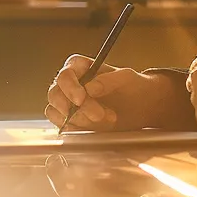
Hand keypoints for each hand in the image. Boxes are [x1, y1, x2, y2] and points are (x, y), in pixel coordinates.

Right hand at [44, 55, 187, 131]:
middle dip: (77, 109)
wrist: (140, 107)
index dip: (70, 87)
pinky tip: (95, 127)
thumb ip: (108, 79)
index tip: (81, 99)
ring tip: (106, 119)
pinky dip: (77, 129)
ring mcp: (66, 102)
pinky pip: (62, 126)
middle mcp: (69, 83)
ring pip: (56, 112)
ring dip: (80, 119)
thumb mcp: (126, 78)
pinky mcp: (69, 119)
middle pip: (56, 95)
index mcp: (79, 67)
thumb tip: (90, 87)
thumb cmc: (133, 86)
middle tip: (99, 115)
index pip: (65, 75)